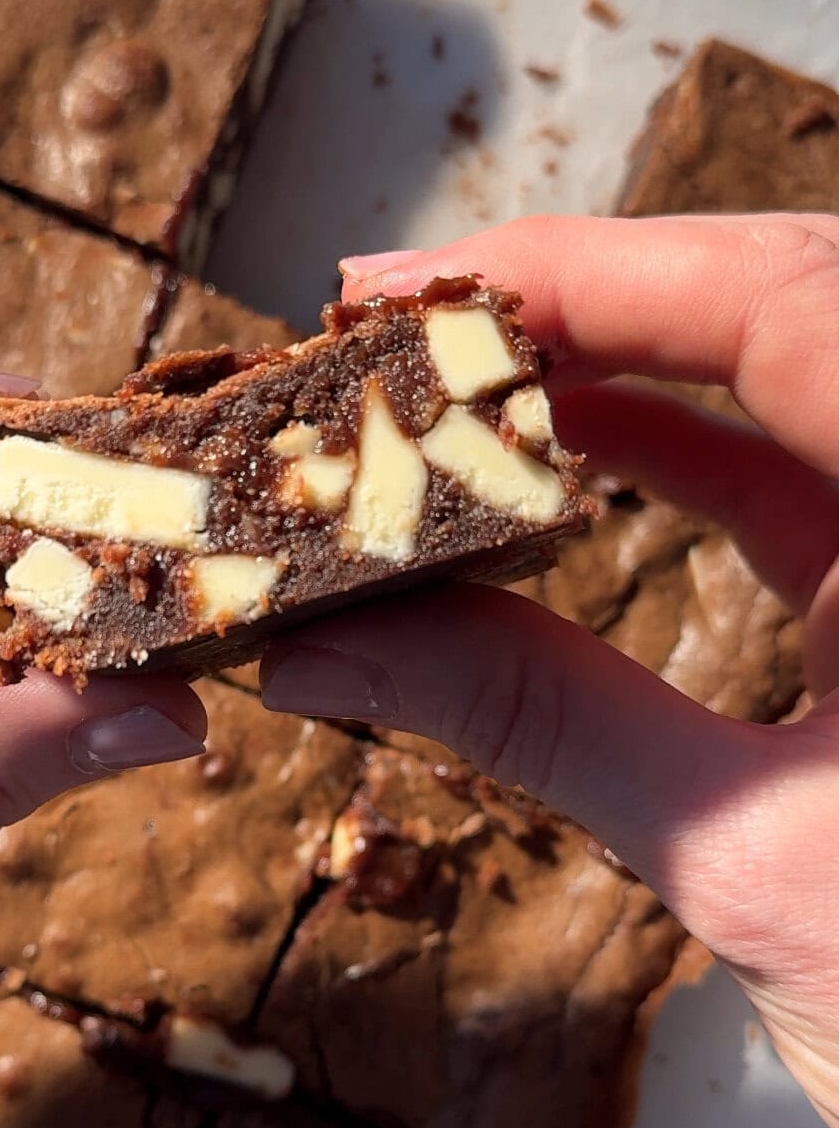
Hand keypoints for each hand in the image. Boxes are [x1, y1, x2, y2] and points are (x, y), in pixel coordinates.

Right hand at [262, 214, 837, 1127]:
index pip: (784, 302)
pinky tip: (570, 452)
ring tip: (461, 378)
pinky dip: (684, 451)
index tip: (414, 287)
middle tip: (414, 320)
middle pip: (789, 305)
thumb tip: (333, 652)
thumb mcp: (746, 859)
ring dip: (628, 363)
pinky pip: (803, 477)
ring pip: (792, 379)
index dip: (588, 268)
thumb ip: (540, 723)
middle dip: (595, 295)